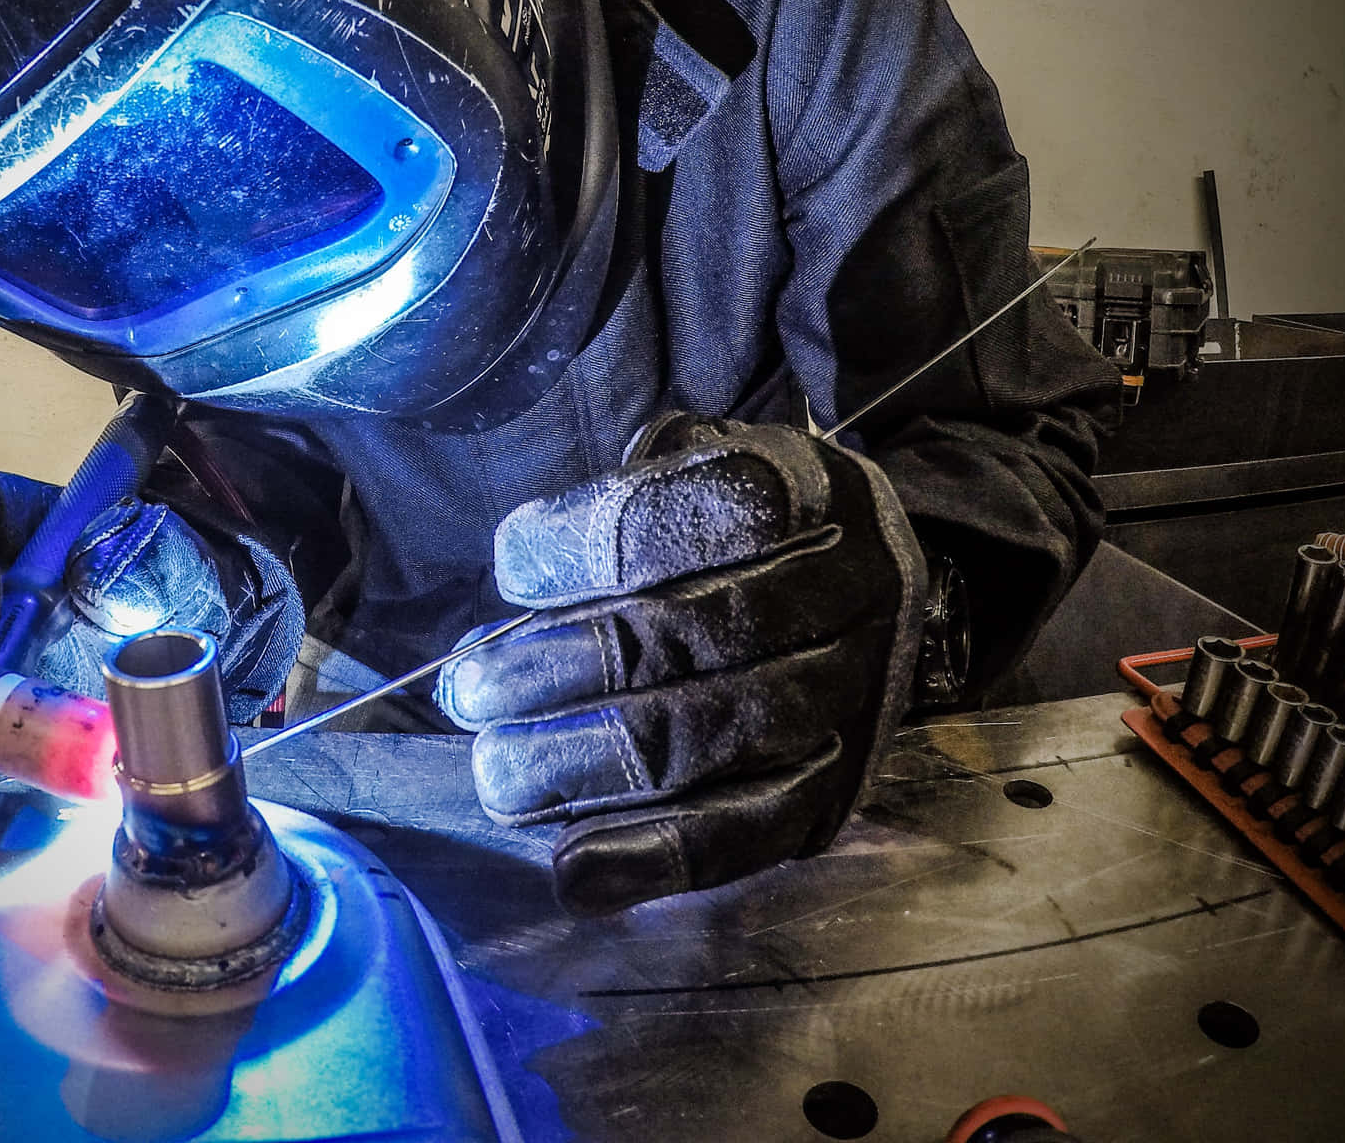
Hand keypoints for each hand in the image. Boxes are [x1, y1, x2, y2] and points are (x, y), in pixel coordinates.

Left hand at [435, 416, 925, 914]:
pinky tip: (573, 869)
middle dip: (561, 666)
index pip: (699, 511)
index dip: (592, 543)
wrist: (872, 599)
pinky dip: (653, 855)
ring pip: (711, 738)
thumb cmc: (737, 534)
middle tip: (471, 691)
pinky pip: (748, 833)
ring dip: (584, 762)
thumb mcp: (690, 475)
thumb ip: (607, 523)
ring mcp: (847, 698)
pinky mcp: (837, 792)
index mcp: (805, 491)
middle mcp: (843, 591)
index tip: (511, 566)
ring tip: (497, 770)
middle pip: (694, 635)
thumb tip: (492, 636)